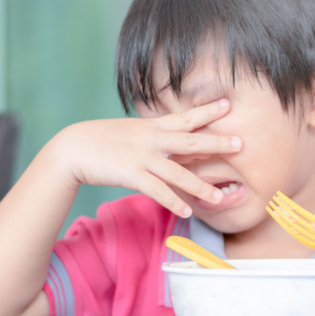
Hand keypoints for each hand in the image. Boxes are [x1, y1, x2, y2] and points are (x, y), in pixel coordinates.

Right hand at [49, 99, 240, 216]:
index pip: (186, 117)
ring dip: (199, 186)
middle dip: (216, 143)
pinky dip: (173, 202)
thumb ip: (156, 135)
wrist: (74, 147)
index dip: (208, 111)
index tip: (229, 103)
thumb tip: (176, 139)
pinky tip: (187, 212)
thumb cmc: (105, 140)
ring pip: (177, 173)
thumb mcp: (134, 132)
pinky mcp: (131, 174)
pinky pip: (157, 191)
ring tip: (218, 196)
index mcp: (154, 127)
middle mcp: (152, 140)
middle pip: (190, 142)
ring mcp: (143, 158)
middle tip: (240, 143)